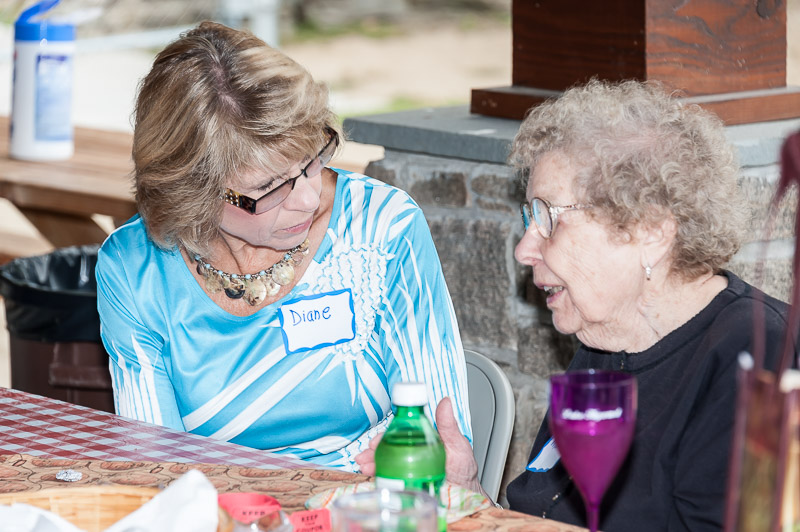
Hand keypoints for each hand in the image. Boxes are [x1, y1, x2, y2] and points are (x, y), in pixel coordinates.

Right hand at [355, 397, 483, 495]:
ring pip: (385, 462)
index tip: (375, 441)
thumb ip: (448, 426)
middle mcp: (411, 452)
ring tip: (365, 468)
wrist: (465, 493)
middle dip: (373, 452)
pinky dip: (378, 477)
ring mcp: (408, 468)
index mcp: (421, 439)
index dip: (384, 436)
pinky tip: (372, 478)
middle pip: (387, 448)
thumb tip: (445, 401)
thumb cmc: (463, 468)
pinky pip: (389, 478)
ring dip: (372, 464)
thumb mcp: (457, 444)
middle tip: (365, 457)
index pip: (398, 433)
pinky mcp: (407, 483)